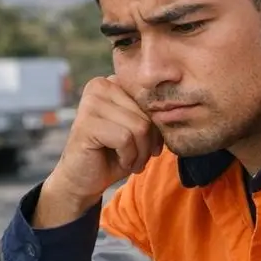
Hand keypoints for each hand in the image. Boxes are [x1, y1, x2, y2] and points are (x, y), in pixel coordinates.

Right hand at [34, 76, 162, 227]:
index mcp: (114, 81)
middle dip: (148, 143)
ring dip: (140, 153)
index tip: (152, 146)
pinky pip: (125, 139)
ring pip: (139, 127)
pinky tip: (119, 161)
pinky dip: (128, 157)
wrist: (85, 179)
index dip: (157, 128)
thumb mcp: (139, 130)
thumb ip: (151, 114)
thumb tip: (176, 108)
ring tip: (129, 160)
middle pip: (147, 114)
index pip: (153, 101)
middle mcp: (100, 85)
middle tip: (139, 158)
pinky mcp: (86, 123)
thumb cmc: (115, 153)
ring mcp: (91, 103)